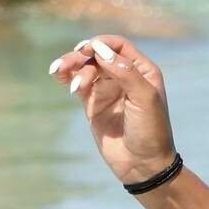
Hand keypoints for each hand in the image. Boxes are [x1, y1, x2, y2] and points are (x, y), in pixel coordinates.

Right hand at [48, 35, 175, 186]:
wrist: (143, 164)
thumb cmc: (151, 130)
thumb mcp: (144, 98)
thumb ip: (125, 71)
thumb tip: (99, 49)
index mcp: (142, 71)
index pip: (118, 46)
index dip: (102, 43)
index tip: (89, 50)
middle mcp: (124, 76)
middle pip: (98, 54)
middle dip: (81, 55)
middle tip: (68, 64)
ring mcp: (107, 89)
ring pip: (85, 67)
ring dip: (71, 66)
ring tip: (59, 72)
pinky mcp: (93, 103)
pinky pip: (78, 83)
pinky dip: (68, 77)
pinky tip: (58, 74)